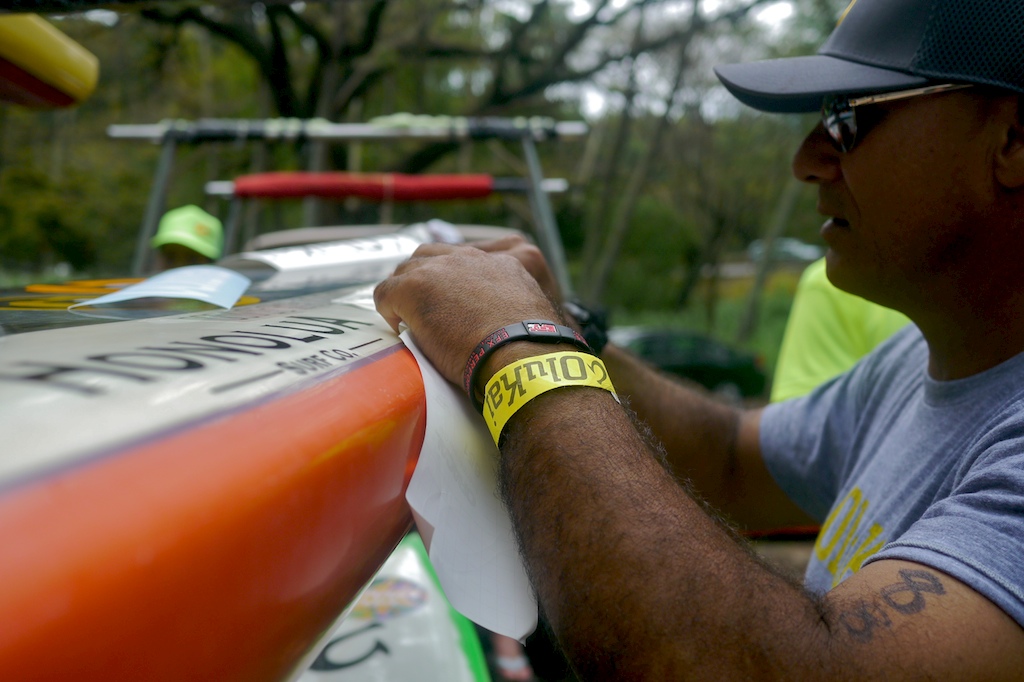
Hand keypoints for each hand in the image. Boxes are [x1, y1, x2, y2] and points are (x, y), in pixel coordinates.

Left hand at [374, 243, 560, 385]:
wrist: (520, 355)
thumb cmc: (529, 349)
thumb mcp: (526, 312)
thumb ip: (508, 303)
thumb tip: (494, 318)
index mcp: (502, 262)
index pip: (464, 259)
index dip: (450, 282)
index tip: (448, 302)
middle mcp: (470, 258)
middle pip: (431, 255)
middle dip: (422, 279)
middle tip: (422, 307)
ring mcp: (439, 269)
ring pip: (406, 269)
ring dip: (406, 291)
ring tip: (407, 316)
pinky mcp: (414, 287)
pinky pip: (386, 291)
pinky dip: (388, 308)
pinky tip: (397, 326)